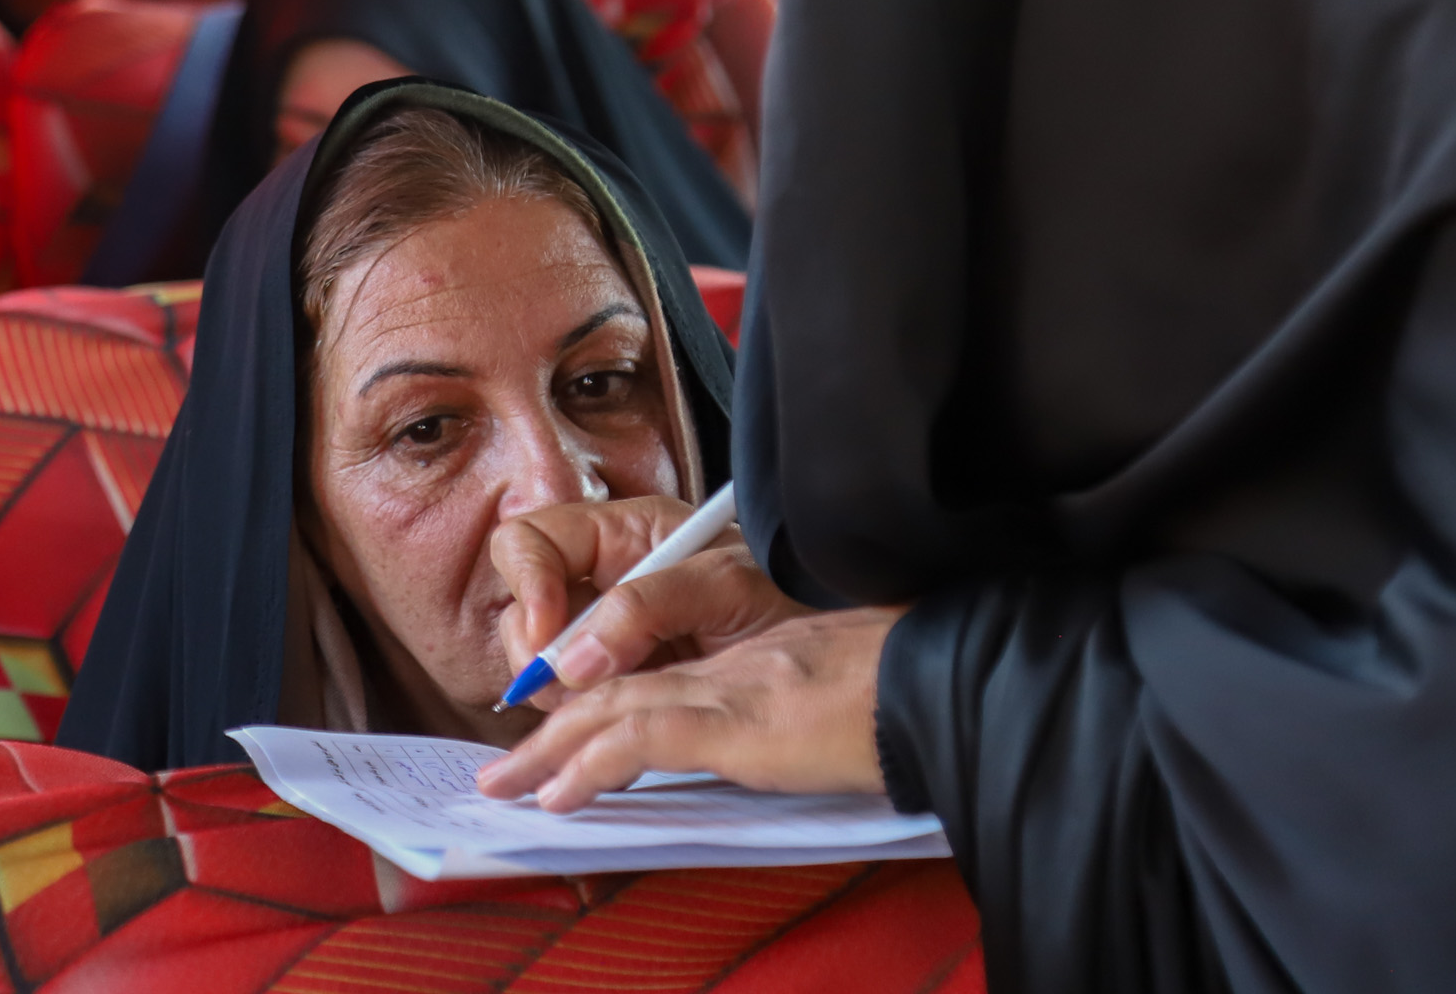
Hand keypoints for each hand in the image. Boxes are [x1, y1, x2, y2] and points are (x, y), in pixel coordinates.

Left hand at [473, 605, 908, 812]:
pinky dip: (593, 765)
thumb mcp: (842, 703)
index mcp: (751, 661)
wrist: (950, 677)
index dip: (597, 707)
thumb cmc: (915, 692)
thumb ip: (799, 720)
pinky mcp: (740, 721)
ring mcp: (730, 689)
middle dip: (552, 731)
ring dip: (551, 752)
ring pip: (614, 711)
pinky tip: (561, 794)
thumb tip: (786, 745)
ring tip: (508, 786)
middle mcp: (729, 666)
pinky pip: (644, 740)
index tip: (561, 744)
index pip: (653, 681)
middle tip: (504, 771)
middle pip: (617, 691)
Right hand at [492, 497, 809, 696]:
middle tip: (568, 690)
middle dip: (535, 651)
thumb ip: (648, 605)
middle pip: (523, 606)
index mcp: (624, 536)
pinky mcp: (620, 686)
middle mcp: (605, 581)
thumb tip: (573, 656)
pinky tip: (611, 735)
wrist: (833, 664)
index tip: (549, 637)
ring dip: (557, 693)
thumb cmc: (790, 600)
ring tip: (603, 713)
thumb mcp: (727, 585)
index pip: (532, 540)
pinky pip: (573, 703)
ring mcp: (608, 637)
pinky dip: (580, 724)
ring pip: (541, 662)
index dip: (528, 584)